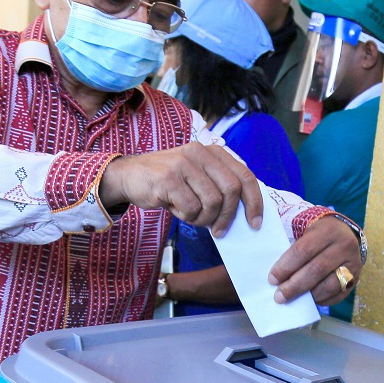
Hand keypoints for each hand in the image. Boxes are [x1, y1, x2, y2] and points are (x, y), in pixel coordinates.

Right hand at [100, 143, 262, 236]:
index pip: (245, 176)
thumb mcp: (198, 177)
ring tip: (191, 216)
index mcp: (213, 152)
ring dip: (204, 218)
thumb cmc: (169, 182)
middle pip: (231, 190)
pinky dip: (186, 216)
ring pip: (212, 201)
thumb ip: (219, 186)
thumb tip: (245, 213)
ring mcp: (184, 163)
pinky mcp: (168, 177)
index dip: (254, 201)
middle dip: (228, 216)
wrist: (129, 176)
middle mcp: (200, 152)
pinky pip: (191, 208)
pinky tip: (175, 209)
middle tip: (219, 231)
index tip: (254, 223)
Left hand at [269, 216, 361, 305]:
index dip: (286, 267)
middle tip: (279, 296)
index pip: (304, 250)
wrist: (346, 234)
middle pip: (317, 270)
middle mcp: (344, 246)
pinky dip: (322, 300)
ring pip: (329, 285)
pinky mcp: (357, 278)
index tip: (272, 279)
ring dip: (308, 295)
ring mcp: (353, 263)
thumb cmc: (318, 235)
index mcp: (328, 230)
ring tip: (293, 300)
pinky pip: (338, 294)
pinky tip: (309, 301)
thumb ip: (293, 250)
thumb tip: (276, 277)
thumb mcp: (307, 231)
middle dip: (295, 286)